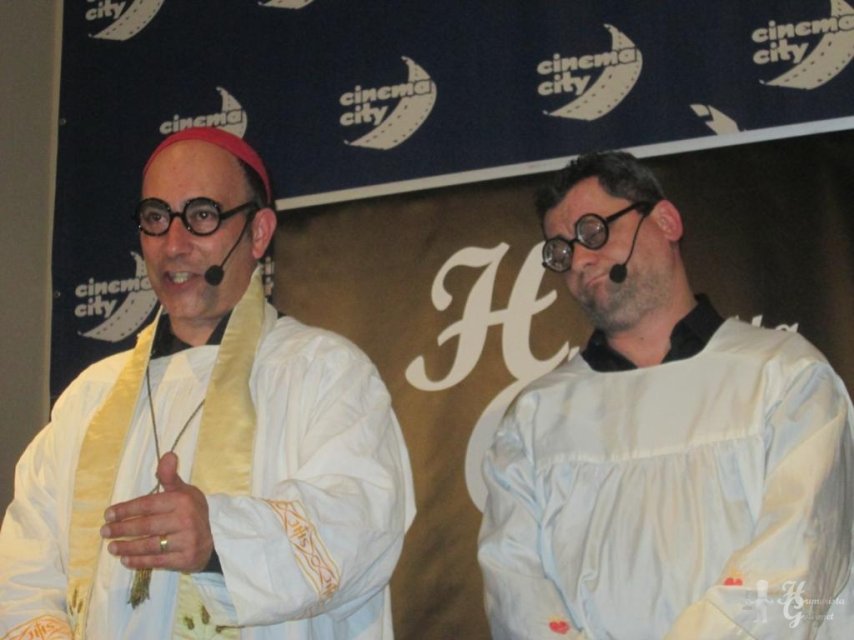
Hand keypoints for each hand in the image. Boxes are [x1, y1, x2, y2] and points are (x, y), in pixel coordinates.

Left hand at [100, 452, 213, 571]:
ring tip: (111, 547)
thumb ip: (170, 476)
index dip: (126, 509)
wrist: (213, 539)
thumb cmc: (192, 512)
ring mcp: (185, 541)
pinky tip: (125, 560)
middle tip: (104, 531)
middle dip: (122, 529)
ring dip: (127, 547)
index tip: (108, 515)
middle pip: (146, 525)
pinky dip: (139, 562)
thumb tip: (168, 454)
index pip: (148, 504)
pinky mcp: (184, 559)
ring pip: (149, 545)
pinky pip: (157, 561)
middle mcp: (184, 520)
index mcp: (182, 501)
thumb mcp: (184, 491)